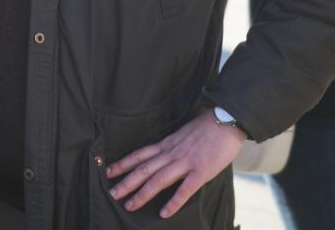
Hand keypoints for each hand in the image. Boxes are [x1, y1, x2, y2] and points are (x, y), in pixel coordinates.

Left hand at [105, 109, 245, 218]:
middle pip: (143, 169)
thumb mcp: (182, 133)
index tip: (108, 171)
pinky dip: (173, 202)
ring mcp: (186, 162)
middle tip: (111, 194)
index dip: (123, 163)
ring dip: (142, 194)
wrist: (226, 120)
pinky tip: (164, 213)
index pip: (140, 154)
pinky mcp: (201, 170)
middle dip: (126, 182)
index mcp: (167, 143)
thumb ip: (171, 145)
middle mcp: (172, 153)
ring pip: (158, 180)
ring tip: (129, 206)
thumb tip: (161, 156)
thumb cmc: (206, 126)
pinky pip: (185, 189)